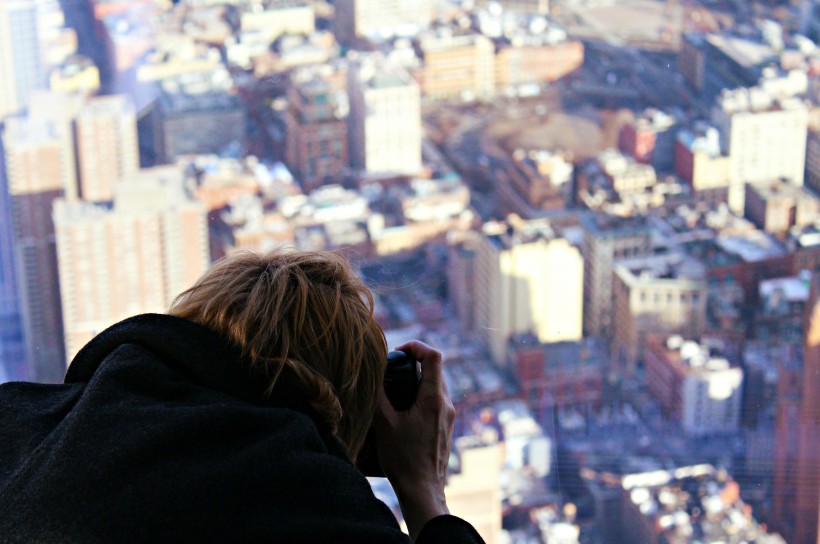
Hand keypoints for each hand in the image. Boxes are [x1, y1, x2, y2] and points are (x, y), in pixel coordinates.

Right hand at [374, 341, 455, 541]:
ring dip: (417, 381)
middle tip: (392, 371)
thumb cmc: (403, 459)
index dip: (416, 346)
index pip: (434, 356)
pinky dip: (421, 396)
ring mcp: (449, 417)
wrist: (422, 490)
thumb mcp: (384, 424)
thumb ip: (379, 395)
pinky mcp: (446, 427)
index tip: (398, 352)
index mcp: (433, 399)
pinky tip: (403, 411)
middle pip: (434, 369)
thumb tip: (372, 374)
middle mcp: (446, 405)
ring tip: (395, 391)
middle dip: (413, 364)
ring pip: (436, 386)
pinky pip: (436, 401)